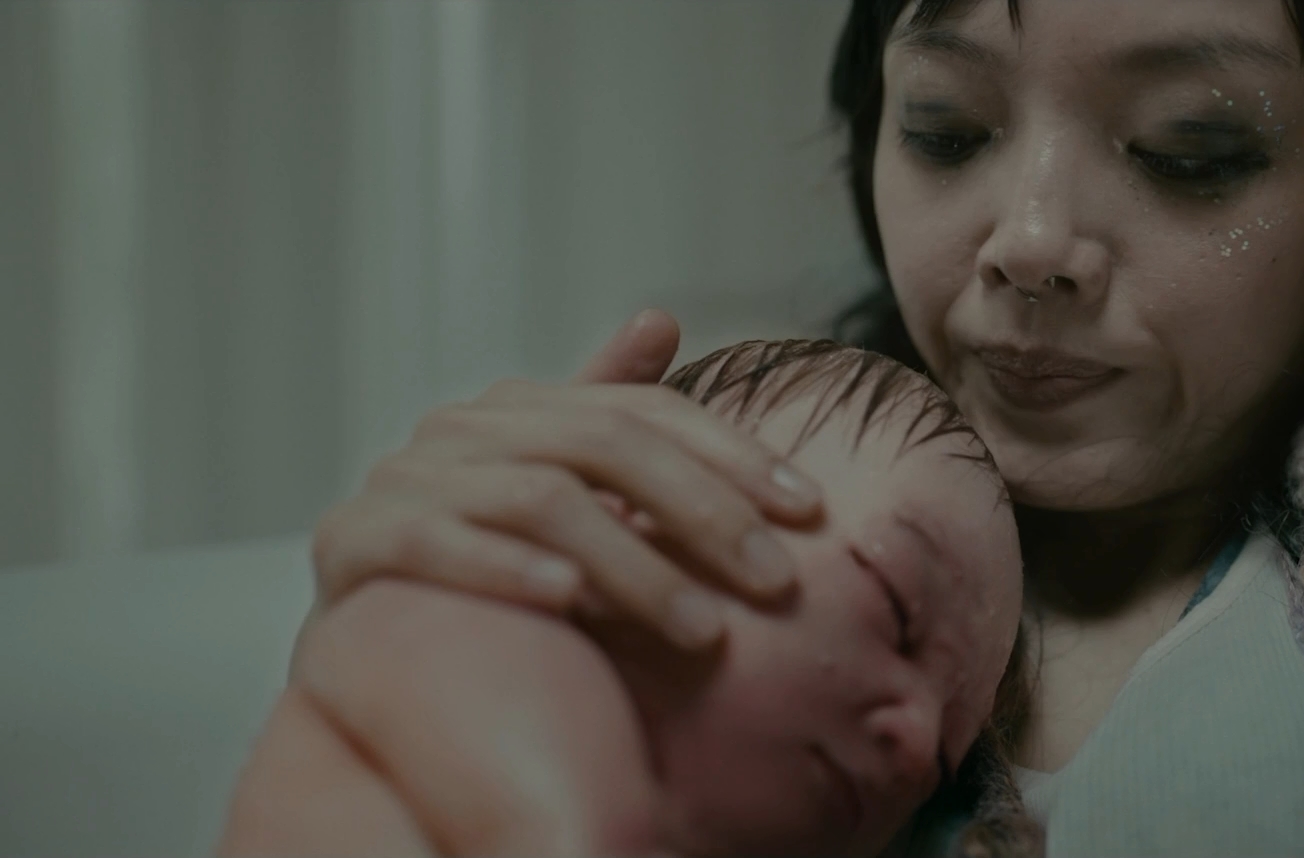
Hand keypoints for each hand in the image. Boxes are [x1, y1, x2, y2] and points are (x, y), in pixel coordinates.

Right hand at [307, 309, 822, 648]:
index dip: (732, 455)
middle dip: (704, 514)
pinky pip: (437, 549)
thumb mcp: (558, 483)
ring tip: (703, 630)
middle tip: (775, 582)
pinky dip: (509, 569)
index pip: (644, 413)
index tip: (809, 508)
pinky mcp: (354, 545)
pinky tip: (570, 601)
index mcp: (519, 408)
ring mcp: (404, 481)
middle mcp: (461, 428)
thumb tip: (658, 316)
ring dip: (635, 567)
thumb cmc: (485, 561)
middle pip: (606, 446)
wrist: (364, 643)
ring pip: (543, 500)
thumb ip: (609, 409)